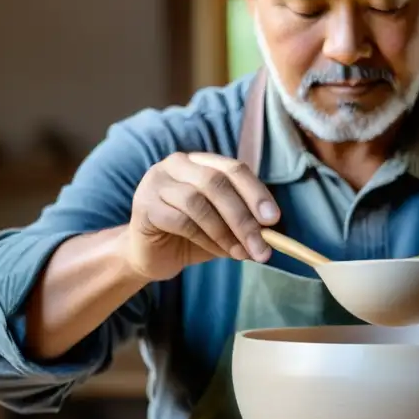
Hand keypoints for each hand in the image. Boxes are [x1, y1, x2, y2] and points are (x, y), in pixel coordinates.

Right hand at [123, 152, 279, 280]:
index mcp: (202, 162)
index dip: (256, 192)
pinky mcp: (145, 206)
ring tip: (240, 253)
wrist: (152, 256)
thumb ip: (245, 222)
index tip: (273, 219)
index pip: (234, 168)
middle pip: (217, 183)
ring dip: (225, 232)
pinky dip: (205, 239)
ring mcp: (157, 182)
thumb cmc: (192, 236)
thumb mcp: (226, 226)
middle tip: (261, 246)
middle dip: (243, 218)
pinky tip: (217, 252)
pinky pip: (181, 221)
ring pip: (198, 202)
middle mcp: (178, 164)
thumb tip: (271, 233)